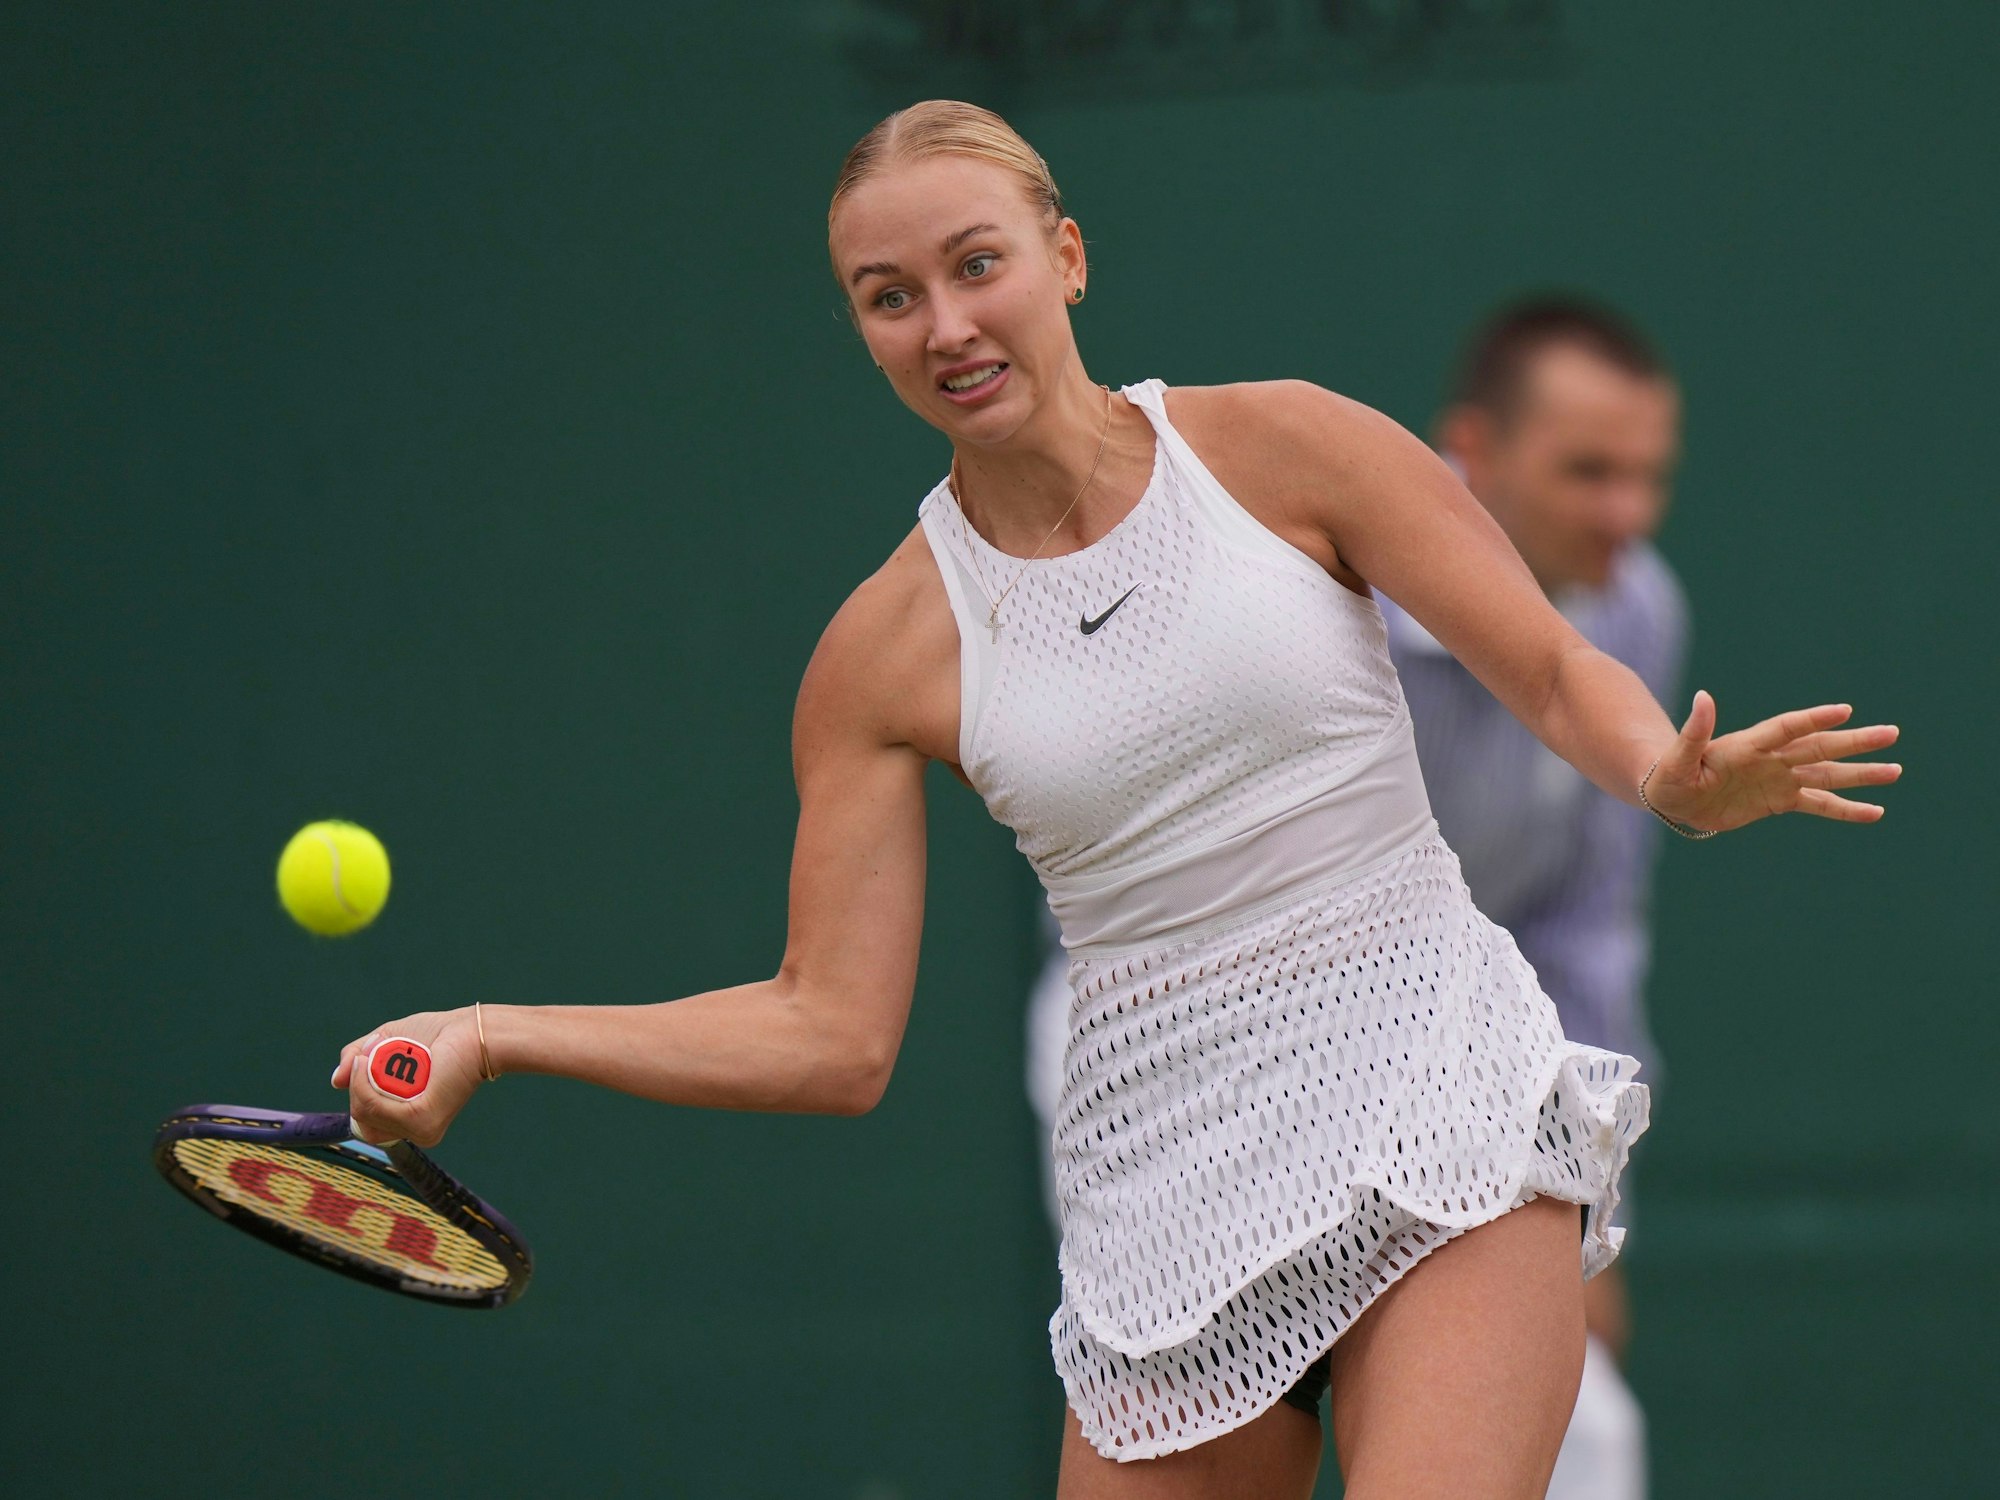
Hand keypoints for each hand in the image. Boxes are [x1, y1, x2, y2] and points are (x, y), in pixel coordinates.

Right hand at [331, 1007, 486, 1146]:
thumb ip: (357, 1060)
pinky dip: (364, 1082)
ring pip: (365, 1113)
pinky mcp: (422, 1120)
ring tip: (373, 1051)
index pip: (366, 1121)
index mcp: (410, 1120)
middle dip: (357, 1085)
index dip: (358, 1093)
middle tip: (370, 1053)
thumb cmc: (436, 1035)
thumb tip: (336, 1080)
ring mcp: (420, 1128)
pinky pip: (374, 1107)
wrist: (471, 1031)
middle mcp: (417, 1130)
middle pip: (362, 1119)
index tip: (363, 1063)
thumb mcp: (385, 1042)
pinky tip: (369, 1061)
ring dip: (359, 1080)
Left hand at [1644, 691, 1901, 833]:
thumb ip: (1694, 731)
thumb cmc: (1669, 775)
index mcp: (1748, 744)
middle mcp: (1772, 758)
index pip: (1787, 728)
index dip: (1813, 719)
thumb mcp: (1677, 757)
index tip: (1844, 711)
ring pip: (1827, 774)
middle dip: (1854, 742)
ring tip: (1896, 771)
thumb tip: (1703, 696)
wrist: (1674, 798)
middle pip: (1819, 746)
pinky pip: (1820, 804)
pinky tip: (1875, 811)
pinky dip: (1846, 809)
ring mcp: (1780, 778)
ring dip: (1860, 773)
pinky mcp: (1781, 800)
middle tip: (1891, 734)